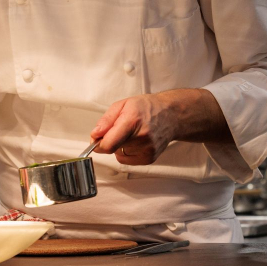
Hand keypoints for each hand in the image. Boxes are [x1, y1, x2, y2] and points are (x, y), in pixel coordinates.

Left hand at [90, 89, 229, 165]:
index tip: (96, 139)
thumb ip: (106, 120)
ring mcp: (147, 149)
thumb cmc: (147, 108)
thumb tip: (95, 135)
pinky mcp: (150, 158)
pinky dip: (127, 152)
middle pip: (113, 149)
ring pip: (119, 155)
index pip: (108, 144)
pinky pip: (127, 160)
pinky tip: (136, 142)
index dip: (98, 144)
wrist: (171, 115)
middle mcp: (142, 137)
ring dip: (120, 147)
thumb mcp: (123, 105)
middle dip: (110, 141)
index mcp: (132, 121)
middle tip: (119, 129)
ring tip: (131, 134)